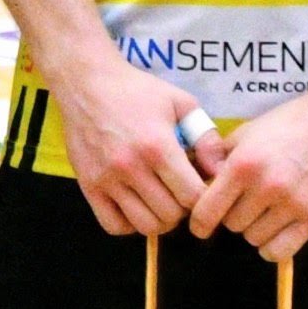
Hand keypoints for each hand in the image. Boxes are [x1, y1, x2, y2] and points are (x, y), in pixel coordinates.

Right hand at [55, 50, 222, 237]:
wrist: (87, 83)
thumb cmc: (138, 91)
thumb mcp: (181, 103)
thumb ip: (206, 138)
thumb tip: (220, 172)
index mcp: (158, 146)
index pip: (192, 197)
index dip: (203, 197)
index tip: (199, 187)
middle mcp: (131, 167)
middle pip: (170, 215)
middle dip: (182, 209)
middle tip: (179, 193)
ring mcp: (106, 179)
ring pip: (144, 225)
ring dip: (158, 219)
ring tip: (159, 201)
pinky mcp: (88, 186)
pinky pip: (113, 225)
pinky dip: (129, 224)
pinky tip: (135, 206)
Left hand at [186, 79, 307, 260]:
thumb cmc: (290, 123)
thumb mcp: (246, 133)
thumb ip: (218, 158)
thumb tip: (195, 182)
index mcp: (243, 165)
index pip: (207, 211)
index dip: (199, 222)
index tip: (201, 227)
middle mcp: (266, 187)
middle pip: (232, 225)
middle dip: (234, 216)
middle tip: (247, 203)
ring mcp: (293, 204)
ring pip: (255, 239)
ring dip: (256, 229)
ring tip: (267, 210)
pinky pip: (281, 251)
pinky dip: (274, 247)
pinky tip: (277, 231)